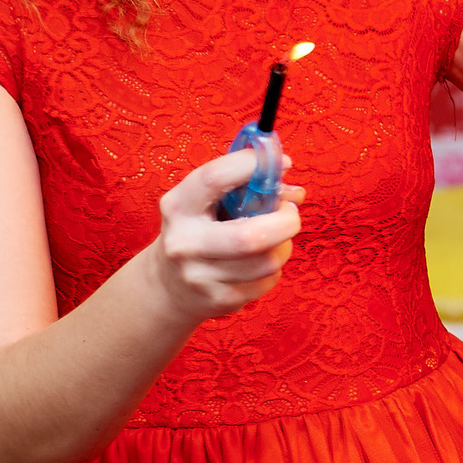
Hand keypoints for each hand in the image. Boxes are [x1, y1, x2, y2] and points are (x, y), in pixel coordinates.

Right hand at [148, 149, 303, 322]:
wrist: (168, 285)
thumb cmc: (199, 230)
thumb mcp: (208, 203)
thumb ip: (247, 189)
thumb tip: (294, 192)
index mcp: (179, 207)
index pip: (214, 179)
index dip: (252, 165)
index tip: (282, 162)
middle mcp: (184, 242)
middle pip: (250, 237)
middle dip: (285, 222)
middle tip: (290, 213)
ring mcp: (199, 276)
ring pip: (267, 261)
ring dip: (283, 246)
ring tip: (275, 239)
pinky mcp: (219, 300)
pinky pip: (267, 281)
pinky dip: (273, 269)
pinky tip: (259, 263)